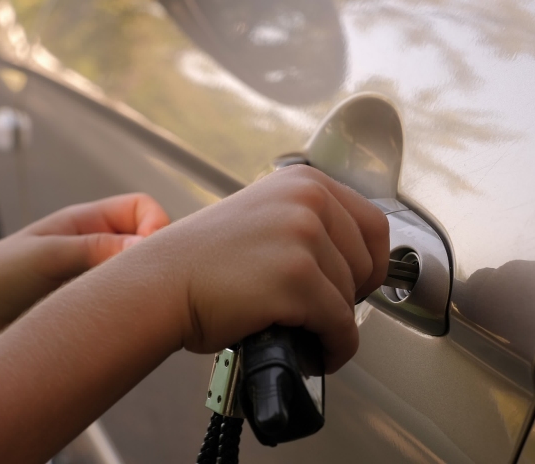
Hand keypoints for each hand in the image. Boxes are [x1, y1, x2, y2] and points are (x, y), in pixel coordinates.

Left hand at [0, 193, 168, 329]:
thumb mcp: (44, 256)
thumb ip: (96, 248)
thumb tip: (148, 246)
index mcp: (87, 222)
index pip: (142, 209)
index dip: (155, 225)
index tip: (151, 252)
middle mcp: (98, 249)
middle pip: (149, 243)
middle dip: (156, 260)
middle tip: (148, 284)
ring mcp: (100, 281)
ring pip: (143, 278)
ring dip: (143, 290)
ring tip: (131, 307)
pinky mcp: (99, 312)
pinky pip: (130, 306)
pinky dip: (135, 313)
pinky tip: (125, 324)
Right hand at [137, 165, 388, 371]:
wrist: (160, 286)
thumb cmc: (205, 262)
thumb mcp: (267, 216)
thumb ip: (310, 224)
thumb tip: (354, 259)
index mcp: (305, 181)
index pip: (374, 225)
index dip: (370, 264)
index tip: (357, 284)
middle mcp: (308, 200)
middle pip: (367, 263)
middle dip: (349, 295)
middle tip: (320, 310)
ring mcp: (302, 236)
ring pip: (351, 297)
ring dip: (333, 323)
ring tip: (304, 328)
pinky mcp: (296, 278)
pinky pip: (339, 325)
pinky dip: (335, 348)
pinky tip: (318, 352)